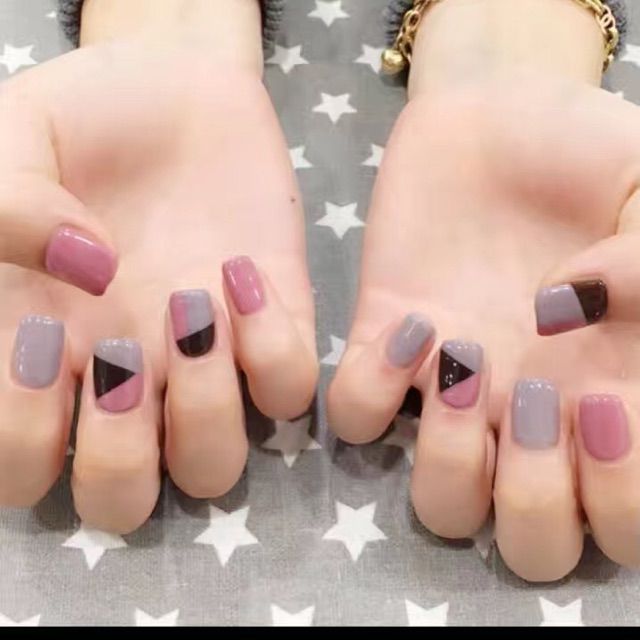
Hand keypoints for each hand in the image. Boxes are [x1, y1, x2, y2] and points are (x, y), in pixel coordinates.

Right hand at [0, 37, 316, 531]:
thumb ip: (8, 207)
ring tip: (188, 309)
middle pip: (124, 502)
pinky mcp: (279, 323)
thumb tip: (84, 271)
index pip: (25, 472)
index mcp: (46, 350)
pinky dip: (272, 351)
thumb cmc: (85, 117)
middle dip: (121, 458)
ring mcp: (208, 361)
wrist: (176, 80)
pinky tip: (243, 276)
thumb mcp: (15, 140)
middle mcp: (129, 377)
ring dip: (203, 412)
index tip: (39, 330)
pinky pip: (289, 392)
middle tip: (122, 354)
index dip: (26, 437)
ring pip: (214, 469)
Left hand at [328, 72, 639, 580]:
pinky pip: (358, 416)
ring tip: (463, 366)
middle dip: (533, 502)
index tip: (602, 399)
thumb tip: (571, 316)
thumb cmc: (586, 153)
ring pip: (441, 508)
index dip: (618, 495)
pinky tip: (412, 323)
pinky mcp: (384, 346)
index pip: (622, 522)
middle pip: (534, 546)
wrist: (500, 111)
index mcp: (612, 397)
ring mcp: (454, 391)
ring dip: (449, 462)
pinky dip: (372, 391)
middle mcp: (533, 417)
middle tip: (534, 400)